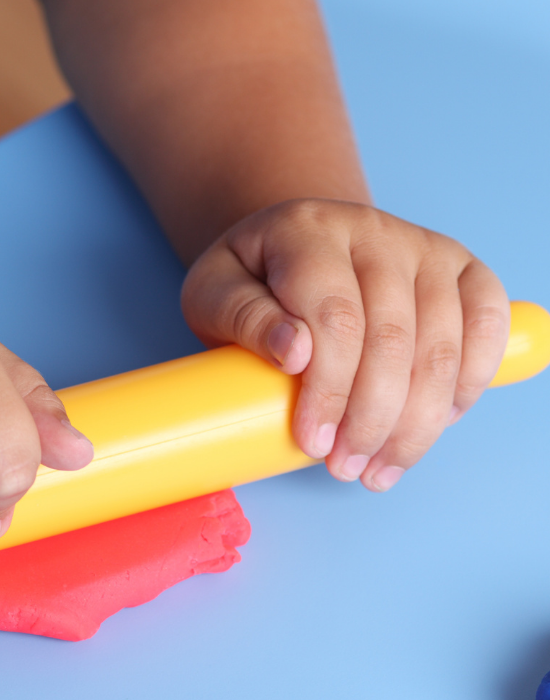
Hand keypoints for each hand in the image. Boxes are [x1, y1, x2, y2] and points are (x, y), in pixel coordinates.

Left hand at [181, 199, 509, 490]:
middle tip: (344, 468)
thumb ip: (243, 317)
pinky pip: (487, 325)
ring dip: (417, 421)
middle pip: (392, 338)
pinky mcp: (460, 268)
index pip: (334, 316)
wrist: (294, 247)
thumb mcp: (213, 294)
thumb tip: (294, 352)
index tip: (312, 443)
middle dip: (371, 419)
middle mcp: (373, 230)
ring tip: (381, 468)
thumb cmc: (250, 281)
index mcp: (307, 230)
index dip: (328, 389)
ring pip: (441, 344)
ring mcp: (424, 247)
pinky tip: (437, 422)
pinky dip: (470, 381)